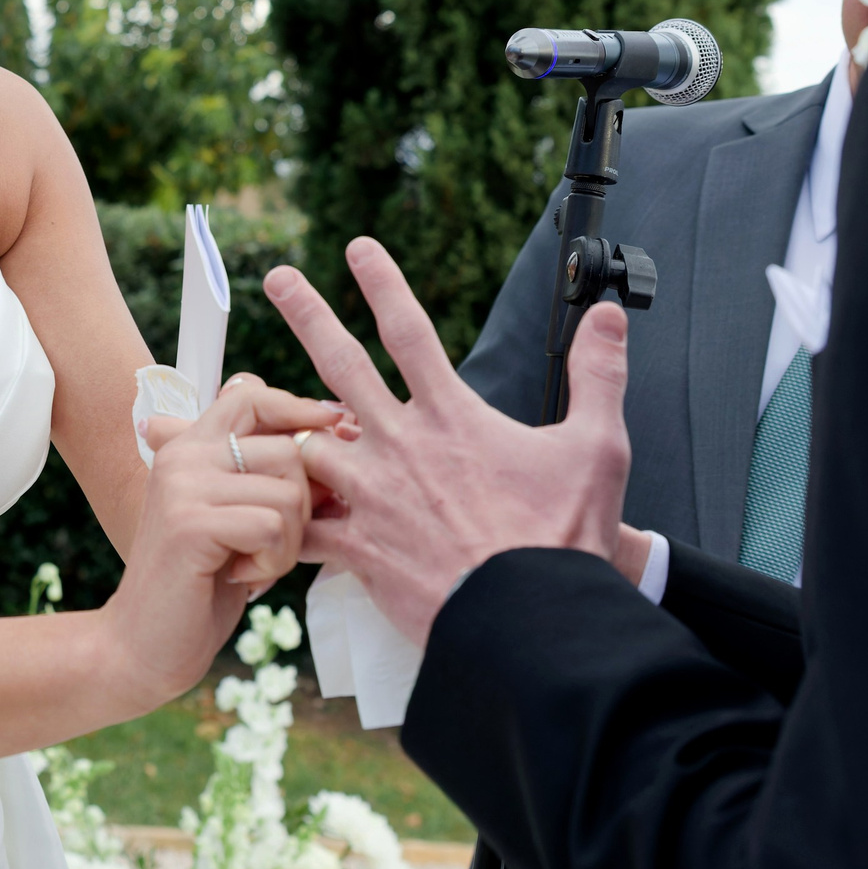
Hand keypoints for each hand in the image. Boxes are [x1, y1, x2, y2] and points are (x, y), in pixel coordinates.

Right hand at [105, 377, 343, 705]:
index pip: (251, 396)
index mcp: (189, 446)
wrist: (145, 645)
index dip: (298, 409)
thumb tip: (335, 427)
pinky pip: (272, 526)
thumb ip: (268, 473)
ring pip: (287, 492)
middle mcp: (182, 455)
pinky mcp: (190, 523)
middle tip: (272, 544)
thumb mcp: (238, 516)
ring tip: (254, 563)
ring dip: (289, 542)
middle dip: (303, 506)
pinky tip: (244, 578)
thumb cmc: (204, 582)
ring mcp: (182, 486)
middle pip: (288, 450)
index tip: (333, 430)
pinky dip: (273, 562)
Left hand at [270, 237, 633, 645]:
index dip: (383, 283)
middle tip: (277, 278)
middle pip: (341, 365)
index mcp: (453, 417)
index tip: (357, 248)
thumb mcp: (598, 446)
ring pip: (309, 446)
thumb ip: (599, 374)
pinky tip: (262, 514)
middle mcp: (402, 447)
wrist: (532, 620)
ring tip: (260, 419)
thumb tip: (606, 317)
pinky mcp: (359, 550)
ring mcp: (373, 497)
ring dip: (289, 431)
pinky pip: (302, 528)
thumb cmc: (563, 539)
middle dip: (308, 314)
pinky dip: (282, 518)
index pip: (411, 331)